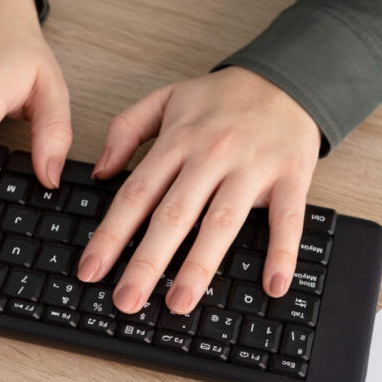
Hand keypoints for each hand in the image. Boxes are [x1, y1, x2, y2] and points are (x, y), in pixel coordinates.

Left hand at [78, 66, 320, 313]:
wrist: (290, 78)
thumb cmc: (225, 97)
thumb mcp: (167, 98)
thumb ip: (126, 129)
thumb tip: (100, 172)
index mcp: (178, 141)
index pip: (136, 195)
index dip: (111, 235)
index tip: (91, 270)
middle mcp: (211, 156)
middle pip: (173, 216)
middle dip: (147, 262)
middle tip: (127, 301)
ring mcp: (251, 168)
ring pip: (221, 222)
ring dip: (200, 266)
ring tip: (180, 303)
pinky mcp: (291, 177)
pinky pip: (286, 220)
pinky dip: (282, 253)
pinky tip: (272, 286)